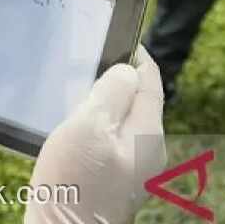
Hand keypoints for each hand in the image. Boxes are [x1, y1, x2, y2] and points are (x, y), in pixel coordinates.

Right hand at [25, 48, 166, 223]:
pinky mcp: (117, 181)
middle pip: (138, 101)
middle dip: (117, 82)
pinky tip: (75, 134)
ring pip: (123, 122)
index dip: (137, 57)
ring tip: (77, 98)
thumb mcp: (88, 127)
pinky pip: (112, 143)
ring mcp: (135, 169)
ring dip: (104, 107)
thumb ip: (110, 93)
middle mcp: (148, 151)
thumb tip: (127, 71)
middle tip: (89, 67)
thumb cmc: (74, 185)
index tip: (123, 40)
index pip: (150, 81)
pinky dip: (97, 131)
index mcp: (147, 132)